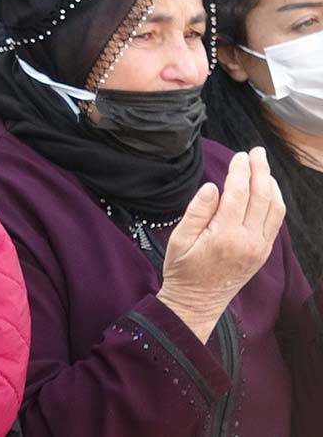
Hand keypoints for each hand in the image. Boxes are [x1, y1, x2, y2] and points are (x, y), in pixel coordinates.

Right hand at [157, 148, 284, 342]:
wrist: (196, 302)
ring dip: (271, 184)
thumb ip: (197, 211)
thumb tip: (212, 187)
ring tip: (262, 167)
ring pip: (275, 208)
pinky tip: (267, 190)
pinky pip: (275, 221)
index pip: (238, 194)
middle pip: (262, 197)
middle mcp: (248, 241)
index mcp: (225, 236)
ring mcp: (259, 248)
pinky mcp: (263, 253)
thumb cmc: (182, 270)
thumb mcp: (179, 239)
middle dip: (260, 171)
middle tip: (255, 152)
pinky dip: (275, 201)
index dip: (240, 171)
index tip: (238, 155)